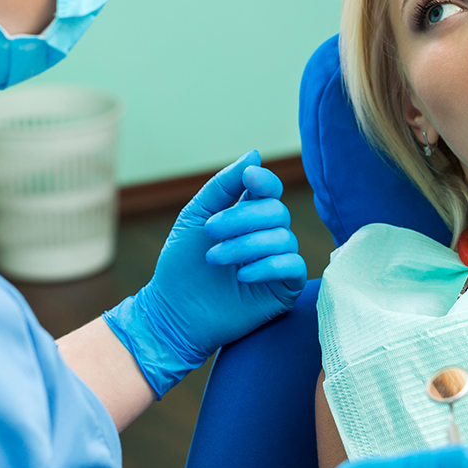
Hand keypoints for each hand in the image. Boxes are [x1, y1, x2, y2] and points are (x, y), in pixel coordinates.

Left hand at [104, 151, 306, 396]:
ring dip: (245, 246)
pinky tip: (242, 276)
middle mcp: (266, 235)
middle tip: (209, 233)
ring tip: (215, 259)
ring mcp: (277, 261)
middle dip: (241, 218)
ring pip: (282, 238)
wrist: (175, 312)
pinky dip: (267, 266)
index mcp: (247, 215)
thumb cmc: (181, 266)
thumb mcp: (195, 217)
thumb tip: (254, 154)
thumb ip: (222, 186)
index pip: (269, 190)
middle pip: (276, 211)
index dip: (264, 180)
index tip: (248, 178)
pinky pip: (292, 266)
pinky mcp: (284, 288)